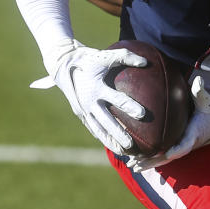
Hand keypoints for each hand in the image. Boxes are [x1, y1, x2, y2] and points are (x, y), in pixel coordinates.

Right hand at [32, 44, 146, 154]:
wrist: (62, 64)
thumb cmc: (87, 58)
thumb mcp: (105, 55)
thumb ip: (126, 57)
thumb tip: (147, 62)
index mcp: (96, 88)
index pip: (116, 99)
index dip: (129, 106)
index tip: (142, 114)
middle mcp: (89, 101)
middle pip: (107, 122)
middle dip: (119, 134)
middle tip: (132, 145)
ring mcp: (83, 109)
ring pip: (98, 130)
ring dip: (110, 142)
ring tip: (124, 153)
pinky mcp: (79, 112)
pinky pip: (92, 127)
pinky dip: (102, 136)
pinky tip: (111, 145)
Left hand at [129, 76, 209, 170]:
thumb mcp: (208, 100)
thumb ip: (200, 92)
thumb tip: (198, 80)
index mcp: (195, 132)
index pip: (186, 143)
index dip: (178, 149)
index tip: (167, 154)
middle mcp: (188, 142)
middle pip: (169, 156)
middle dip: (153, 161)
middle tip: (136, 166)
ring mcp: (184, 145)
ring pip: (165, 157)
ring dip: (149, 162)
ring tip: (132, 167)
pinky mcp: (181, 143)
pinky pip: (165, 153)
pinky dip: (152, 157)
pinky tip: (137, 159)